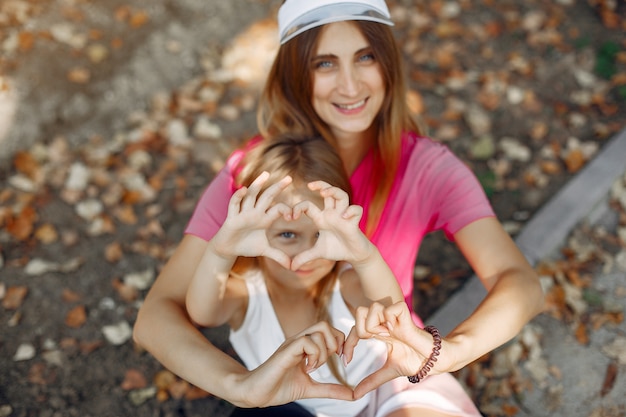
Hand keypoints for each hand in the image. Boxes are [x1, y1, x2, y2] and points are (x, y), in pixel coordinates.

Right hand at [212, 172, 292, 267]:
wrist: (228, 249)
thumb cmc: (246, 245)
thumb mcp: (264, 251)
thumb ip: (278, 256)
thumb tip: (292, 266)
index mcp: (265, 218)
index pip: (278, 209)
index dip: (286, 210)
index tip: (293, 217)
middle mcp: (255, 212)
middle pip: (267, 197)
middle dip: (277, 188)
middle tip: (289, 179)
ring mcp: (244, 213)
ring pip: (251, 196)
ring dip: (258, 185)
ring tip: (266, 175)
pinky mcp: (232, 218)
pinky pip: (234, 204)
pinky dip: (238, 197)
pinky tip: (244, 190)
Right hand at [233, 322, 353, 406]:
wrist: (255, 393)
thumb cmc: (279, 388)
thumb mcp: (311, 389)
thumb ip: (330, 389)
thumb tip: (353, 395)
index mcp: (305, 346)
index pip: (329, 330)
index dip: (341, 342)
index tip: (342, 361)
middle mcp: (299, 340)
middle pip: (326, 325)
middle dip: (335, 344)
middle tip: (329, 363)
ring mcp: (292, 344)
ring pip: (319, 330)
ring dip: (324, 352)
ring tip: (314, 368)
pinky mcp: (285, 351)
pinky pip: (307, 341)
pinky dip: (314, 355)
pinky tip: (307, 369)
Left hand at [291, 181, 369, 269]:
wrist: (355, 255)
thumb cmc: (337, 249)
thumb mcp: (318, 253)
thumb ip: (304, 257)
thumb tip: (291, 267)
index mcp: (322, 218)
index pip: (308, 206)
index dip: (298, 208)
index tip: (291, 217)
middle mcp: (333, 214)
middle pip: (328, 191)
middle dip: (320, 185)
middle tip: (309, 185)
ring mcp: (344, 216)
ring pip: (342, 196)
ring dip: (334, 191)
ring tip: (324, 192)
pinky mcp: (354, 223)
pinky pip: (356, 210)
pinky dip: (351, 211)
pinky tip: (344, 217)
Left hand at [343, 302, 454, 398]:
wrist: (436, 360)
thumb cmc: (416, 362)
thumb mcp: (389, 371)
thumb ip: (372, 380)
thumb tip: (355, 394)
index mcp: (379, 333)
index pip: (355, 329)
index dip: (348, 343)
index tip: (347, 360)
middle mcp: (385, 323)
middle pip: (360, 312)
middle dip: (359, 329)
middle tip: (370, 342)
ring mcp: (395, 319)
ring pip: (372, 308)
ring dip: (374, 324)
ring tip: (384, 336)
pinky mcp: (406, 318)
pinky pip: (390, 308)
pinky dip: (388, 318)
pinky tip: (393, 330)